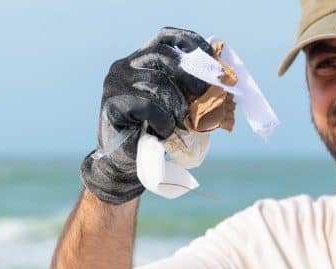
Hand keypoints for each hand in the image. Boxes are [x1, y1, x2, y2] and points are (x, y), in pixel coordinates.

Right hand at [80, 27, 212, 204]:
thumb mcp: (176, 107)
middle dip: (190, 75)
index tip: (211, 57)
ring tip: (182, 123)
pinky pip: (147, 105)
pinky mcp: (111, 103)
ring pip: (158, 81)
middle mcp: (125, 65)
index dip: (189, 41)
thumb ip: (191, 92)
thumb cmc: (153, 133)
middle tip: (203, 96)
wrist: (124, 163)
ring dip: (178, 104)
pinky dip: (163, 120)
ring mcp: (115, 83)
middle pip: (163, 55)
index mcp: (141, 60)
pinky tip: (164, 132)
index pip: (165, 37)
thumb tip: (224, 85)